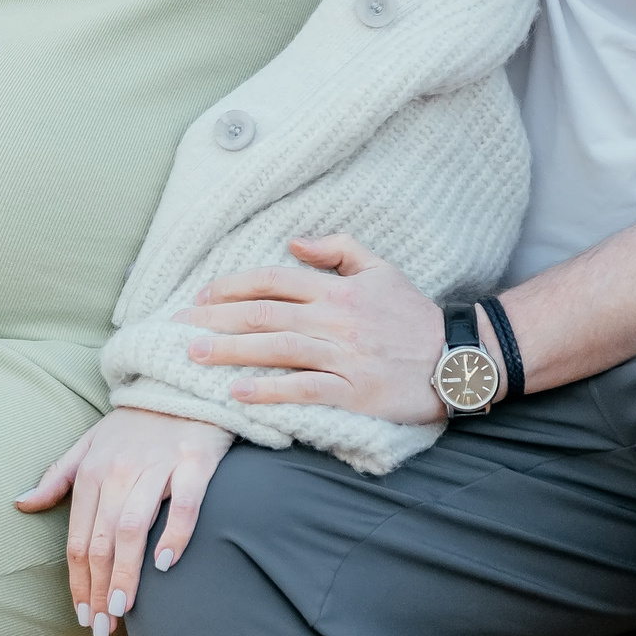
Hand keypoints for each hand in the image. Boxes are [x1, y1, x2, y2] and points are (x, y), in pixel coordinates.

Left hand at [16, 408, 233, 635]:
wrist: (182, 383)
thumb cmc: (135, 423)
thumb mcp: (89, 443)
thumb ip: (57, 477)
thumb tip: (21, 504)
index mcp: (93, 471)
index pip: (78, 538)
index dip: (78, 581)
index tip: (83, 615)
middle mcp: (120, 470)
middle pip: (101, 539)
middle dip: (98, 588)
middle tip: (101, 627)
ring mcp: (157, 465)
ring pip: (134, 526)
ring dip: (125, 571)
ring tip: (122, 609)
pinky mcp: (194, 460)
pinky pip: (183, 503)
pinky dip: (174, 533)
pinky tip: (166, 564)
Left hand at [173, 234, 449, 423]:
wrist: (457, 359)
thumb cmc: (414, 315)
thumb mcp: (381, 268)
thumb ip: (338, 248)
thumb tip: (293, 243)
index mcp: (338, 289)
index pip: (273, 280)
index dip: (231, 286)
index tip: (200, 298)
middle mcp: (335, 319)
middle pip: (263, 315)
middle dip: (215, 321)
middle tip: (178, 329)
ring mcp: (343, 357)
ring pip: (275, 350)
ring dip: (230, 352)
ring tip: (194, 356)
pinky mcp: (352, 392)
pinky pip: (302, 390)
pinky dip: (268, 391)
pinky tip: (237, 393)